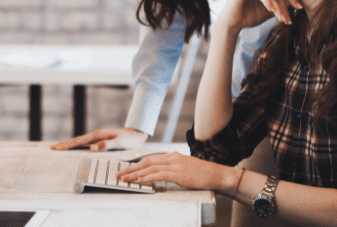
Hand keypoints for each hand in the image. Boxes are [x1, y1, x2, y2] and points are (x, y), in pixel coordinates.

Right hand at [49, 127, 146, 150]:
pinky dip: (77, 145)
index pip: (80, 141)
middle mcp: (96, 135)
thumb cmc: (130, 140)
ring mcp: (97, 137)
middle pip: (77, 140)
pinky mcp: (100, 140)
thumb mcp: (120, 143)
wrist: (136, 134)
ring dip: (69, 144)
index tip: (57, 147)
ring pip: (80, 141)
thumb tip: (92, 148)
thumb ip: (107, 145)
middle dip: (64, 144)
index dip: (68, 144)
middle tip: (52, 148)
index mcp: (99, 135)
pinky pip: (85, 143)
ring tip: (59, 148)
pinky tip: (74, 148)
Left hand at [116, 152, 231, 191]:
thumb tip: (159, 174)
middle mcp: (172, 158)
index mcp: (172, 156)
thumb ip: (172, 169)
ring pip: (150, 168)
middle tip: (119, 174)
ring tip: (125, 179)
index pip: (150, 159)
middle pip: (146, 162)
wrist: (217, 174)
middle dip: (131, 168)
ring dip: (135, 174)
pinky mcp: (179, 174)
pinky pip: (160, 175)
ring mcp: (176, 165)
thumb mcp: (185, 168)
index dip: (136, 164)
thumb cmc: (202, 174)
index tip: (125, 169)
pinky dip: (148, 177)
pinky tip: (140, 181)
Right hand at [216, 0, 301, 31]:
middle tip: (289, 19)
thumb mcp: (270, 10)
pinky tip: (271, 10)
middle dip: (284, 6)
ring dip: (276, 6)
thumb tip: (298, 3)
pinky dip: (266, 1)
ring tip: (281, 18)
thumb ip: (281, 5)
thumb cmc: (250, 16)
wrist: (232, 24)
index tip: (300, 8)